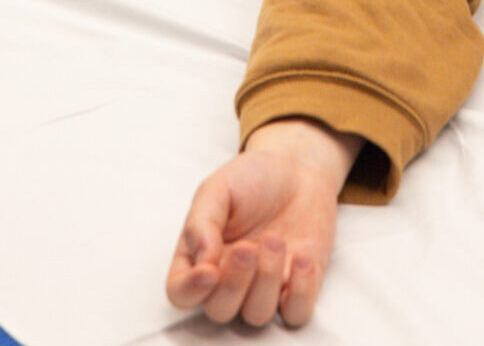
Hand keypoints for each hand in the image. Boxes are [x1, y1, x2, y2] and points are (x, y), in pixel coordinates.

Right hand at [166, 119, 359, 326]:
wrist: (299, 167)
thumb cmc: (252, 177)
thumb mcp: (218, 187)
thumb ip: (201, 223)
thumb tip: (201, 262)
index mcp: (200, 255)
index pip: (181, 293)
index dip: (191, 290)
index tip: (209, 270)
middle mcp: (228, 278)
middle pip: (219, 310)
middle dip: (234, 283)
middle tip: (248, 247)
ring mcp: (263, 287)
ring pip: (256, 314)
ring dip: (267, 279)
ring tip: (275, 239)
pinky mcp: (296, 287)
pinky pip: (296, 313)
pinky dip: (300, 292)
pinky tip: (302, 258)